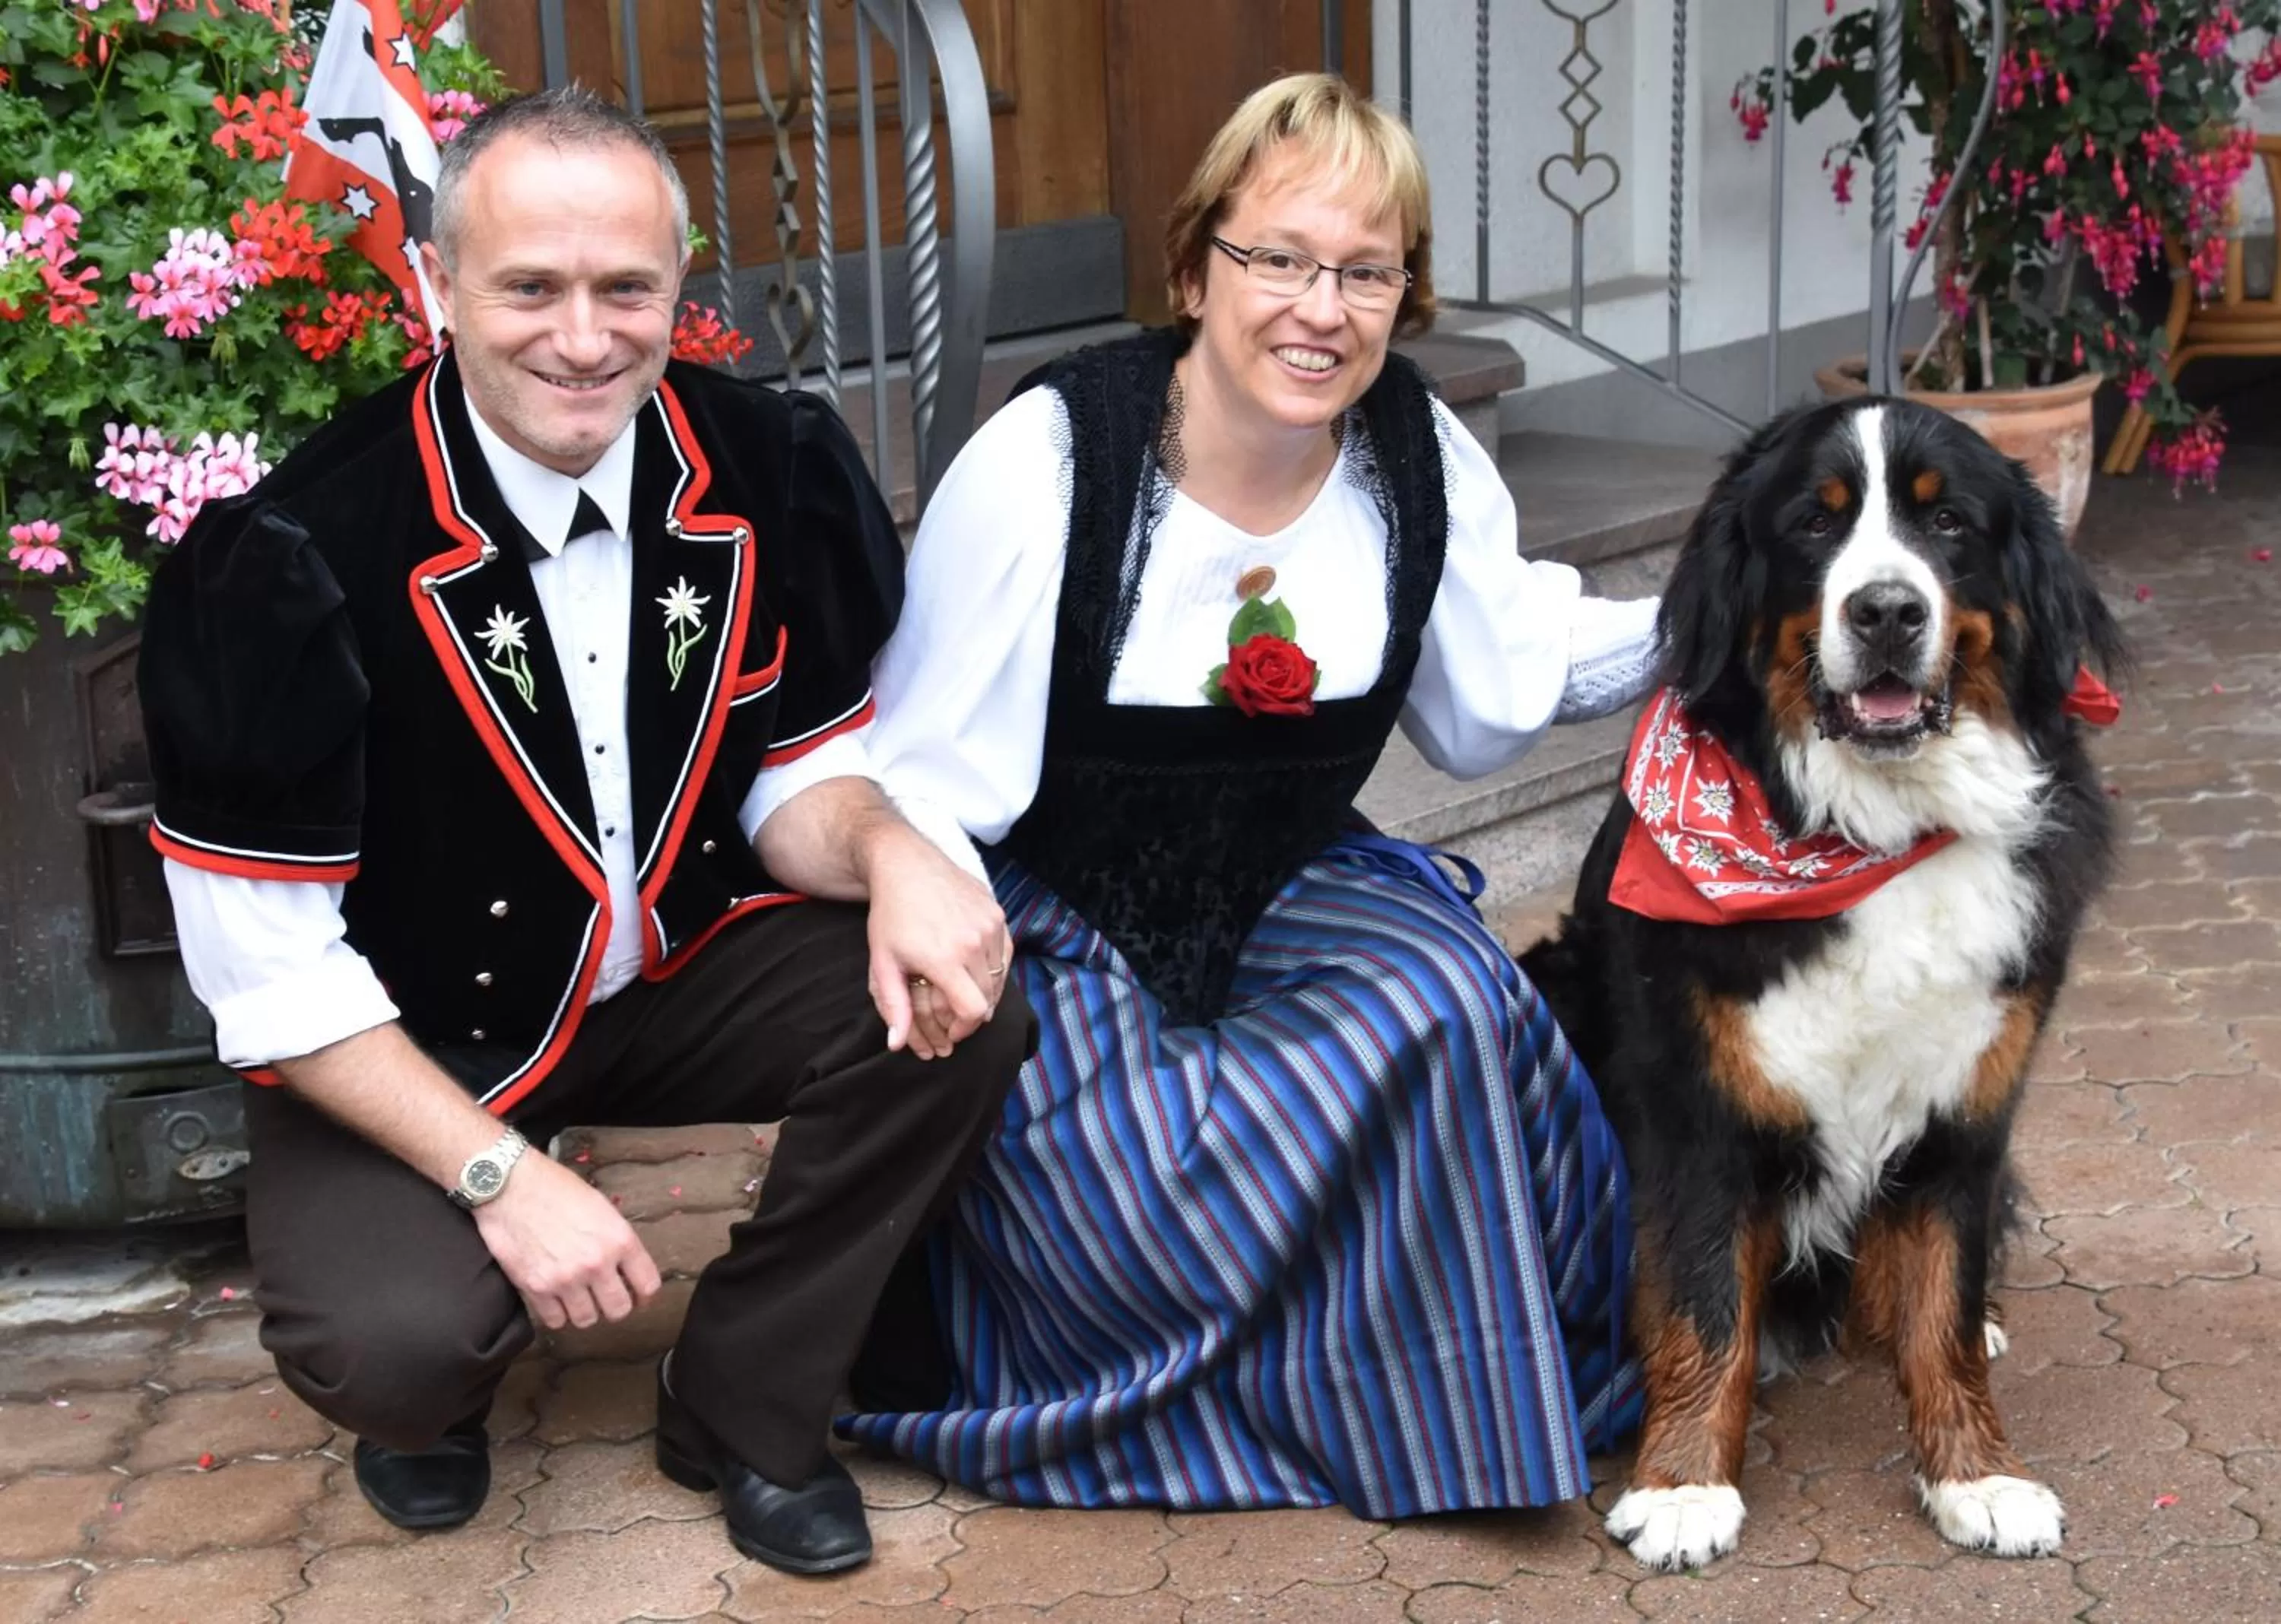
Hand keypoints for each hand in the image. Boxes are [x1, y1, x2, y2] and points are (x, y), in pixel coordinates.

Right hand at [470, 1150, 662, 1330]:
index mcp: (619, 1239)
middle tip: (605, 1297)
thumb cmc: (554, 1188)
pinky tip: (555, 1299)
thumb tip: (625, 1267)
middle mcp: (596, 1263)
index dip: (643, 1294)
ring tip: (578, 1297)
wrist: (510, 1186)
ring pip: (587, 1320)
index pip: (647, 1285)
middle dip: (614, 1305)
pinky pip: (555, 1321)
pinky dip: (556, 1314)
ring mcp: (565, 1279)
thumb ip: (615, 1240)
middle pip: (619, 1310)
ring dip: (584, 1310)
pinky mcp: (536, 1288)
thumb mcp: (600, 1207)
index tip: (637, 1294)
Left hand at [862, 823, 1011, 1058]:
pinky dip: (995, 968)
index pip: (974, 1011)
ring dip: (985, 991)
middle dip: (973, 1015)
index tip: (952, 1032)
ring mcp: (990, 925)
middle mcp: (974, 942)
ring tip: (963, 991)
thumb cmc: (890, 915)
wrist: (906, 864)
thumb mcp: (883, 962)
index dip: (965, 1029)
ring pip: (1000, 977)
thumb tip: (896, 1045)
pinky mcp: (997, 912)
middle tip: (956, 1016)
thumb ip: (893, 1006)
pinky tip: (975, 968)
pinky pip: (1005, 953)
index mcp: (945, 958)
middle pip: (989, 998)